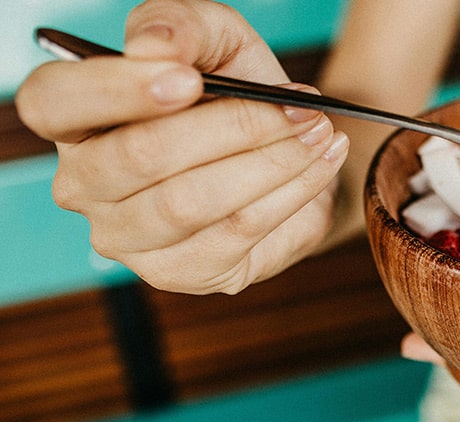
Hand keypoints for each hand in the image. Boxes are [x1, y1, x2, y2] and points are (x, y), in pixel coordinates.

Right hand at [16, 0, 348, 293]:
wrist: (291, 147)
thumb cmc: (238, 92)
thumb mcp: (217, 40)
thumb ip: (183, 26)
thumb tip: (154, 47)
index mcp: (74, 117)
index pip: (53, 102)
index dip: (117, 90)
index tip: (189, 80)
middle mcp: (84, 184)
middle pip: (141, 156)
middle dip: (236, 126)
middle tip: (300, 108)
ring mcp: (127, 237)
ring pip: (193, 201)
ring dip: (273, 161)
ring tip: (318, 132)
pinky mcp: (181, 272)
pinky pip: (237, 232)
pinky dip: (292, 192)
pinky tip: (319, 164)